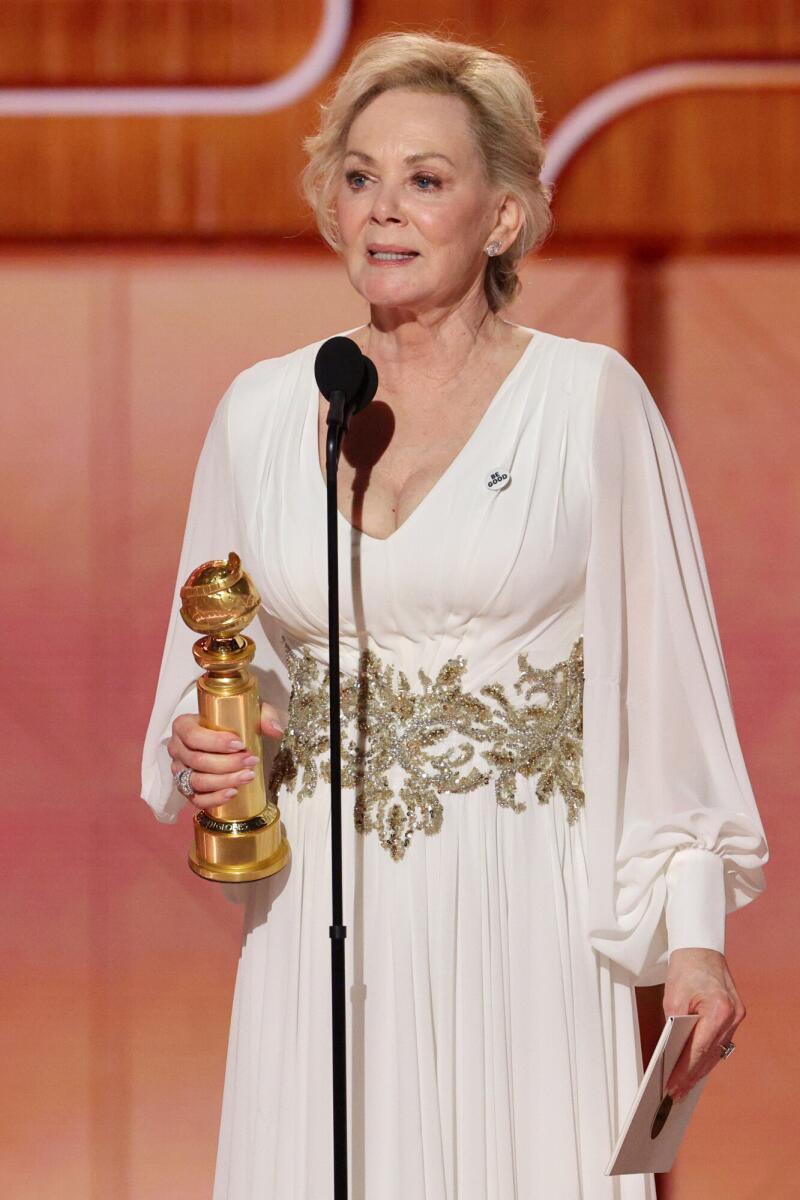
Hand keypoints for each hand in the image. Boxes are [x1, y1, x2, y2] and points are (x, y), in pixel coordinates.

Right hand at [167, 701, 286, 809]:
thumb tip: (275, 731)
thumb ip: (265, 715)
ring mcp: (179, 770)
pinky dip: (214, 798)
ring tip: (248, 776)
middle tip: (251, 761)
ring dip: (224, 781)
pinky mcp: (186, 789)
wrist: (229, 738)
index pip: (193, 736)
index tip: (240, 744)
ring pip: (197, 781)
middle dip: (227, 764)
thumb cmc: (235, 722)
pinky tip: (233, 792)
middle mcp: (176, 748)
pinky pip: (196, 799)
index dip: (215, 742)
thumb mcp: (250, 711)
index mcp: (183, 725)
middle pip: (197, 761)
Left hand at [663, 948, 744, 1100]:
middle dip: (691, 1075)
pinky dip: (707, 1055)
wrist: (699, 947)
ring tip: (684, 1086)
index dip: (684, 1071)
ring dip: (700, 1069)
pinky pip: (720, 1042)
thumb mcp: (673, 998)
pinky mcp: (735, 1015)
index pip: (699, 1049)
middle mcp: (733, 1016)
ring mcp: (737, 1017)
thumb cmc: (686, 969)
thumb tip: (670, 1055)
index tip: (672, 1086)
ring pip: (717, 1052)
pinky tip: (696, 1067)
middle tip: (676, 1093)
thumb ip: (674, 1027)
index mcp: (719, 1010)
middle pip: (710, 1055)